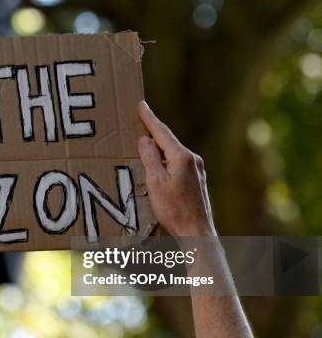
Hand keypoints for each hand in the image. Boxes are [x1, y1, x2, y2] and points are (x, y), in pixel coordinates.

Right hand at [137, 101, 215, 236]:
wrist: (197, 233)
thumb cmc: (174, 210)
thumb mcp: (155, 183)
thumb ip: (150, 158)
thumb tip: (145, 139)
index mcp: (182, 157)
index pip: (162, 132)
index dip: (149, 118)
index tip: (141, 105)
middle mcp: (193, 160)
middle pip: (168, 141)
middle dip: (153, 132)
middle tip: (140, 121)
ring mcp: (197, 171)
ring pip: (173, 154)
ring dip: (158, 150)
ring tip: (145, 146)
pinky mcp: (196, 182)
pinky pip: (177, 165)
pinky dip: (165, 162)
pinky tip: (158, 168)